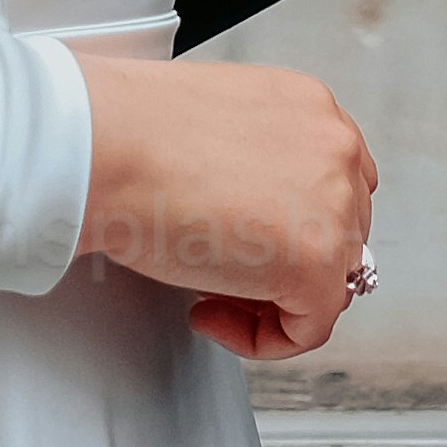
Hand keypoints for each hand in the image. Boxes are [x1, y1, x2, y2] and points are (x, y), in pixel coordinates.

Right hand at [76, 54, 380, 359]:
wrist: (106, 147)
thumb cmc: (130, 132)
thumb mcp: (215, 126)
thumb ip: (254, 163)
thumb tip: (251, 212)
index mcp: (310, 107)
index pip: (334, 182)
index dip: (293, 224)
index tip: (251, 241)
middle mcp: (334, 148)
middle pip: (340, 233)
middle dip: (282, 264)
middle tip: (224, 274)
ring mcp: (335, 205)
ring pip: (330, 283)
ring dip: (271, 299)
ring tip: (209, 292)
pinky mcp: (317, 262)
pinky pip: (308, 329)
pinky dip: (260, 338)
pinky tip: (208, 314)